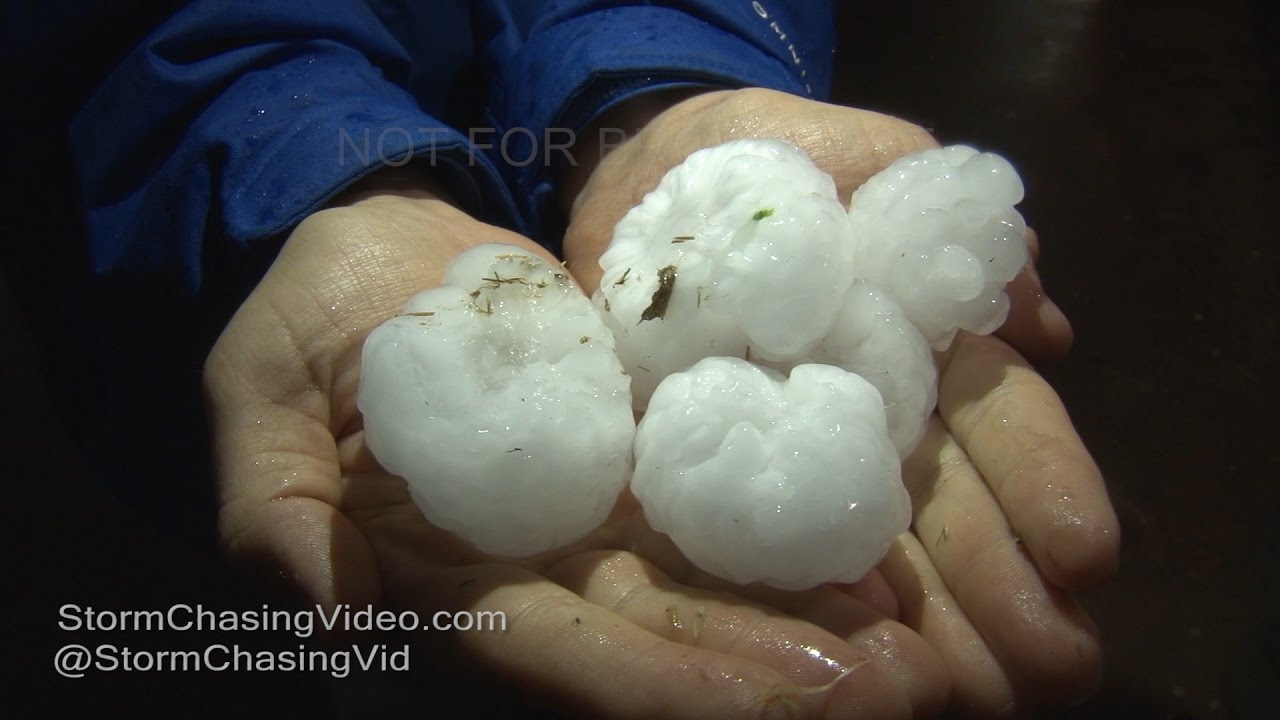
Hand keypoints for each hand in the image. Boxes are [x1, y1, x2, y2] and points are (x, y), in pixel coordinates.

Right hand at [206, 167, 948, 717]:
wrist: (383, 243)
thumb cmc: (307, 321)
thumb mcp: (260, 400)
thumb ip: (278, 510)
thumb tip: (325, 612)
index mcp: (446, 585)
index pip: (560, 656)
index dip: (669, 683)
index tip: (788, 699)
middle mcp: (534, 574)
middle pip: (659, 640)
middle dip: (769, 674)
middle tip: (902, 688)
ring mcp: (594, 520)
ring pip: (708, 587)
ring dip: (807, 622)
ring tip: (915, 646)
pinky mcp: (638, 458)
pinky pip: (720, 503)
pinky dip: (793, 535)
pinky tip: (877, 556)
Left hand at [560, 88, 1118, 715]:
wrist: (634, 181)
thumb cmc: (757, 155)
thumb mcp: (858, 154)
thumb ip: (944, 215)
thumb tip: (1038, 323)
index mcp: (921, 350)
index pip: (999, 426)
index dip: (1045, 485)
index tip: (1086, 555)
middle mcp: (871, 422)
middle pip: (947, 514)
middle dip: (1004, 591)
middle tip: (1052, 664)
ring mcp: (793, 460)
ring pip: (873, 554)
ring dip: (934, 627)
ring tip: (976, 690)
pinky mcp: (709, 483)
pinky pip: (762, 551)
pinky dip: (809, 604)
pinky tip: (854, 650)